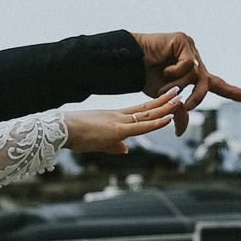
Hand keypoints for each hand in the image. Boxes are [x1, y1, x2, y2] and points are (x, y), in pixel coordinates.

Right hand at [63, 92, 184, 154]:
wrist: (61, 130)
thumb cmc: (74, 136)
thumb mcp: (98, 143)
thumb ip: (114, 146)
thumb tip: (126, 149)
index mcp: (114, 118)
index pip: (139, 110)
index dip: (155, 106)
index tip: (166, 99)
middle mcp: (119, 117)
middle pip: (146, 108)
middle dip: (164, 101)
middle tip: (178, 91)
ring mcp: (119, 122)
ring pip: (147, 114)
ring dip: (165, 107)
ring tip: (179, 99)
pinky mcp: (117, 130)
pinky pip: (141, 126)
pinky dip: (156, 122)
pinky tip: (169, 118)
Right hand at [132, 32, 240, 132]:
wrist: (130, 63)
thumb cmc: (146, 77)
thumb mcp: (165, 98)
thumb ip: (178, 111)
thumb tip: (181, 132)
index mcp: (192, 75)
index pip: (216, 85)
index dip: (231, 91)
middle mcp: (194, 61)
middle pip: (206, 83)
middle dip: (197, 96)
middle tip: (187, 104)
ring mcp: (190, 50)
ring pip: (196, 75)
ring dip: (178, 86)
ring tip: (163, 85)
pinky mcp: (183, 41)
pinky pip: (189, 64)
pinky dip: (176, 72)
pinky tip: (164, 69)